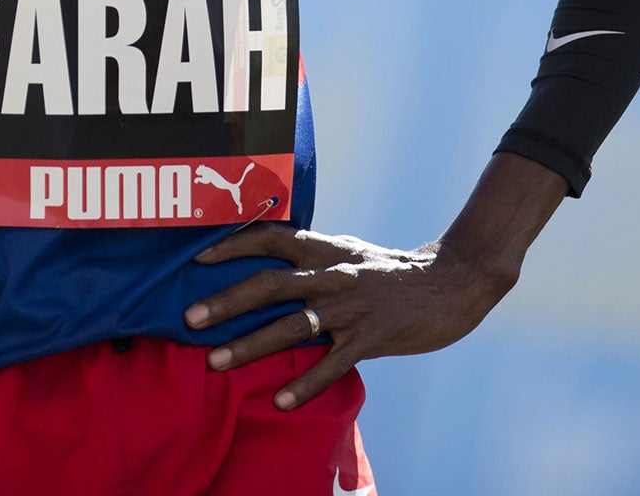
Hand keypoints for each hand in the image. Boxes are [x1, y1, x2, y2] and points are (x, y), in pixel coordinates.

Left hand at [184, 225, 516, 409]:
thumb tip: (272, 261)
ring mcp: (351, 306)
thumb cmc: (393, 271)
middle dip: (226, 302)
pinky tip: (280, 401)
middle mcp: (332, 274)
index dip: (233, 244)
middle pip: (270, 284)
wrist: (450, 283)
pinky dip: (304, 384)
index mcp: (324, 249)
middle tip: (189, 319)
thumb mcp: (350, 253)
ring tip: (216, 363)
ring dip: (251, 345)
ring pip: (292, 325)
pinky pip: (332, 363)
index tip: (198, 257)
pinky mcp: (371, 337)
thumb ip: (314, 258)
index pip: (270, 238)